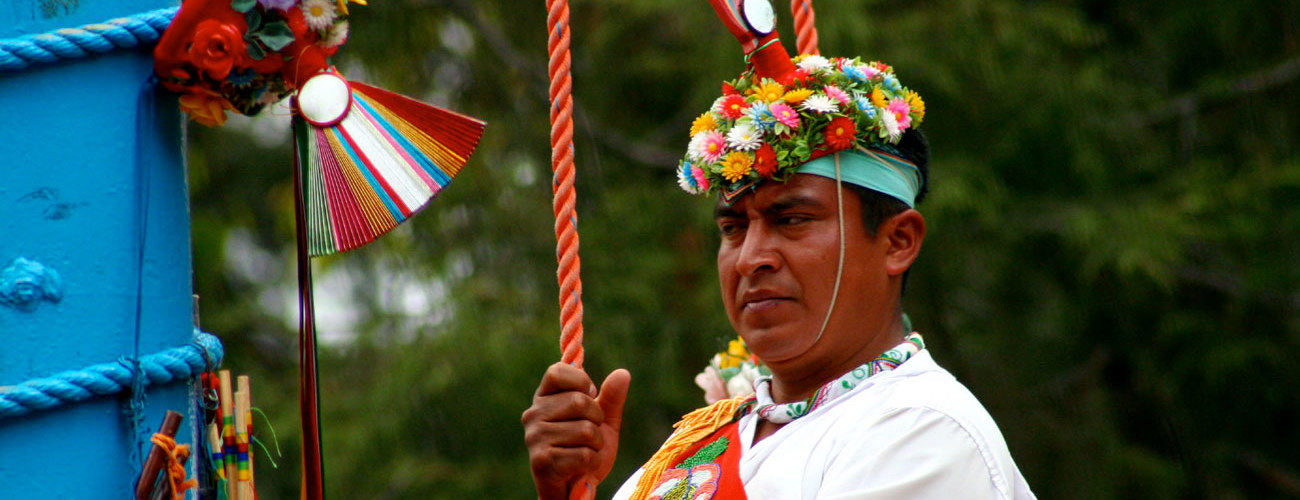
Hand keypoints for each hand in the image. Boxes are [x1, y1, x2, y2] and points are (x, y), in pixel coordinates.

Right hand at [522, 363, 630, 499]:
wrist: (575, 488)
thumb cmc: (585, 449)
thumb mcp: (602, 421)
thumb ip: (611, 397)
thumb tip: (623, 373)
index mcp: (544, 399)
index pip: (556, 371)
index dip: (581, 382)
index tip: (589, 397)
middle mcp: (533, 415)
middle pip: (579, 401)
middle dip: (596, 420)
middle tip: (589, 435)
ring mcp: (535, 438)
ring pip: (585, 430)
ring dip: (596, 445)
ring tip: (584, 452)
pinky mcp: (541, 461)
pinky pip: (584, 455)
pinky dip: (593, 462)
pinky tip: (581, 468)